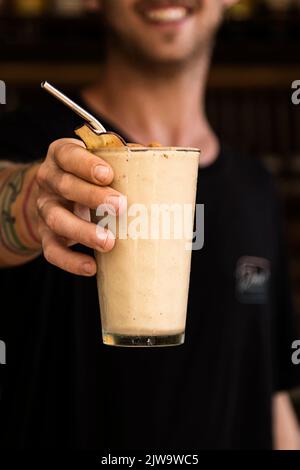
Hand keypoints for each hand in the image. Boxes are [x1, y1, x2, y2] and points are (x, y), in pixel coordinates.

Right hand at [35, 139, 122, 275]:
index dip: (85, 164)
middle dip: (92, 196)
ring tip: (108, 242)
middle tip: (120, 206)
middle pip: (65, 186)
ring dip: (83, 232)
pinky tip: (92, 267)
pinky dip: (70, 261)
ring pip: (57, 220)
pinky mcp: (45, 235)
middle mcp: (49, 181)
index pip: (68, 155)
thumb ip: (122, 157)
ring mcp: (45, 209)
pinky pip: (52, 251)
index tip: (107, 174)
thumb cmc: (85, 176)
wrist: (52, 196)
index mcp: (62, 156)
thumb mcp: (96, 160)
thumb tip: (156, 150)